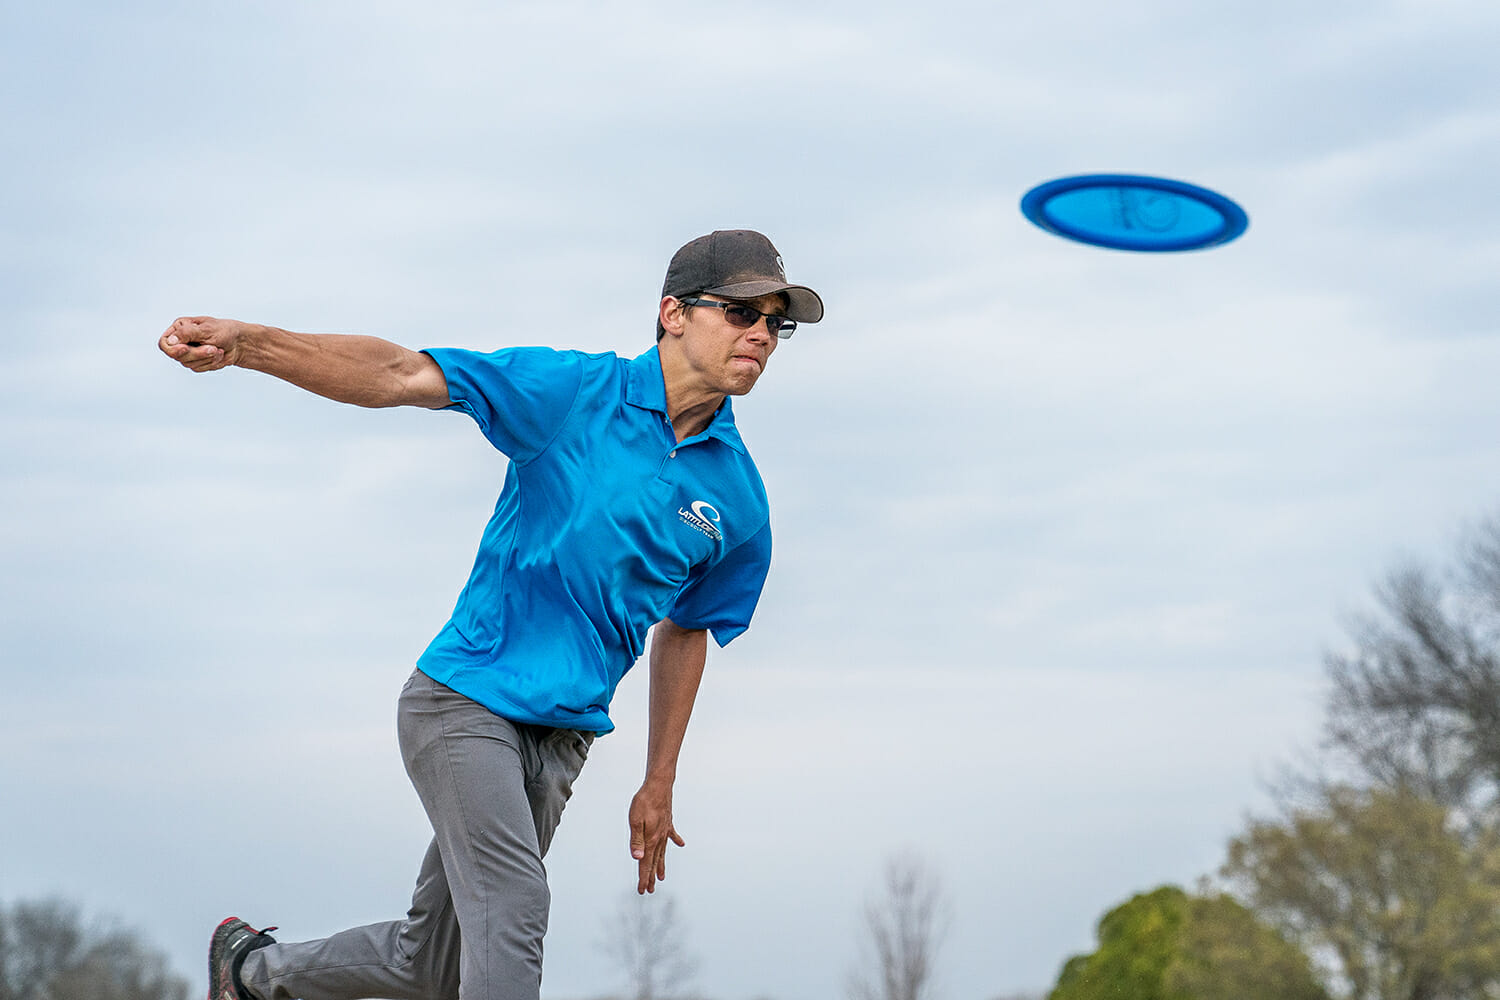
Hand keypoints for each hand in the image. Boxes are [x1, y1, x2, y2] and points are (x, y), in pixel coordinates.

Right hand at [158, 316, 247, 372]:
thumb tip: (170, 341)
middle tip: (212, 348)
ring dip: (206, 358)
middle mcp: (181, 341)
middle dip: (197, 353)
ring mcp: (188, 353)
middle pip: (176, 356)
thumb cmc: (224, 331)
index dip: (172, 349)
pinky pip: (198, 368)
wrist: (240, 343)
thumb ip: (187, 334)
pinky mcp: (196, 362)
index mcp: (180, 328)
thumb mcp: (206, 330)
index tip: (185, 349)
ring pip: (187, 363)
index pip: (164, 343)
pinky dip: (210, 363)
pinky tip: (219, 355)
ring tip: (218, 349)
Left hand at [628, 778, 684, 893]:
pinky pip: (672, 835)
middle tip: (650, 890)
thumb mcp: (635, 820)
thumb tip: (637, 858)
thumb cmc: (645, 801)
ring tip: (661, 877)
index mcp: (651, 839)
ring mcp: (665, 830)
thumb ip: (636, 840)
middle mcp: (659, 838)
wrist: (659, 785)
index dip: (644, 878)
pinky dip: (676, 841)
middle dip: (651, 877)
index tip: (642, 890)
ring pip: (662, 853)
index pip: (646, 864)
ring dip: (661, 865)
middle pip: (655, 862)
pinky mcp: (668, 822)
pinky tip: (681, 844)